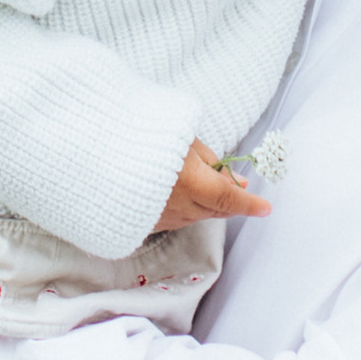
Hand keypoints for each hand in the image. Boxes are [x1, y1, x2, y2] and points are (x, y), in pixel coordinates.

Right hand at [152, 138, 272, 236]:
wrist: (94, 152)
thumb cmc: (142, 136)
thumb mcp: (183, 137)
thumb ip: (211, 161)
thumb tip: (234, 179)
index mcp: (192, 183)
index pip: (230, 199)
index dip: (250, 204)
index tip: (266, 208)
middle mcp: (178, 206)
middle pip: (215, 210)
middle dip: (230, 200)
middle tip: (239, 186)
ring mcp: (161, 218)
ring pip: (195, 216)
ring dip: (206, 203)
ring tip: (204, 183)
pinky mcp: (144, 224)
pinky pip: (175, 219)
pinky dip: (184, 208)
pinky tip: (179, 193)